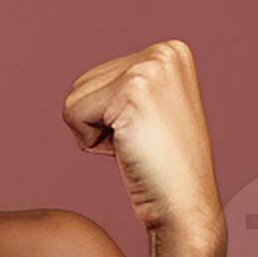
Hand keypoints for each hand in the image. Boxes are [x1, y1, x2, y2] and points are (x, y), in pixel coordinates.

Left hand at [63, 39, 223, 250]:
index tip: (144, 133)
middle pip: (82, 83)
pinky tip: (126, 150)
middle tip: (139, 143)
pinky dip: (88, 142)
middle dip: (98, 122)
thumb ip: (127, 85)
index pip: (97, 78)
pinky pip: (73, 114)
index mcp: (171, 52)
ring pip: (74, 99)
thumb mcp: (150, 110)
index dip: (108, 116)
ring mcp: (151, 68)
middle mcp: (164, 51)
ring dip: (93, 132)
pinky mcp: (132, 91)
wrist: (185, 204)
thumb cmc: (162, 166)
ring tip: (134, 146)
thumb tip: (91, 80)